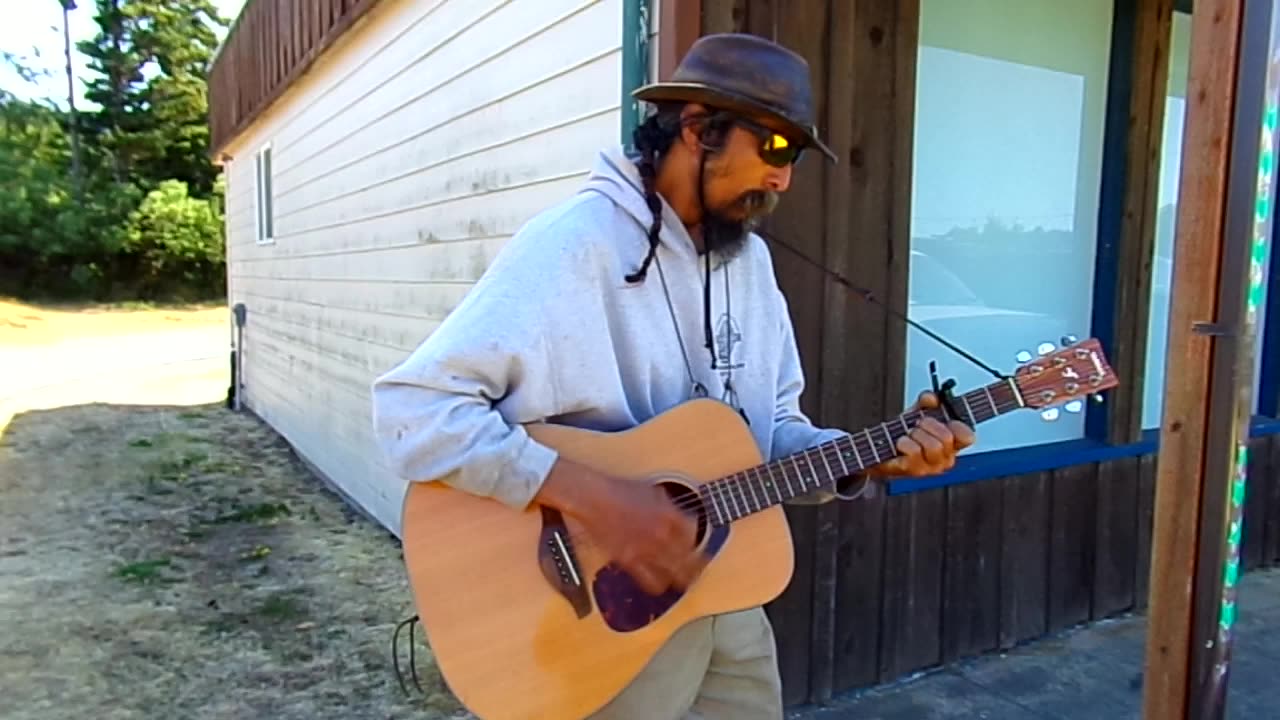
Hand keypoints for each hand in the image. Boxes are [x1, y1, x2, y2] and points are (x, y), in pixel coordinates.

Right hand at [538, 459, 704, 595]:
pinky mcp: (631, 562)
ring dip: (683, 578)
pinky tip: (661, 584)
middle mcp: (663, 535)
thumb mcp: (652, 491)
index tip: (694, 541)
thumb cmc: (620, 490)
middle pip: (691, 557)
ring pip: (676, 574)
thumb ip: (669, 506)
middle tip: (700, 568)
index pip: (694, 532)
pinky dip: (659, 584)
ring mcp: (647, 550)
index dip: (695, 538)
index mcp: (670, 515)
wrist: (595, 499)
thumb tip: (679, 516)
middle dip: (698, 564)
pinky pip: (652, 582)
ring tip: (686, 581)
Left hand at [874, 391, 975, 477]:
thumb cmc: (905, 433)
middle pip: (947, 438)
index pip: (967, 437)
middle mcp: (945, 457)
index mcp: (952, 443)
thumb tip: (932, 398)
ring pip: (933, 446)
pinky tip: (900, 444)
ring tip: (908, 435)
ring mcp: (931, 467)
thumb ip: (926, 402)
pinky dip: (904, 442)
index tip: (948, 418)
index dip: (958, 426)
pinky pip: (914, 451)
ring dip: (915, 434)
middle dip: (928, 425)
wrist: (880, 449)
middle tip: (917, 425)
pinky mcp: (915, 471)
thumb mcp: (917, 412)